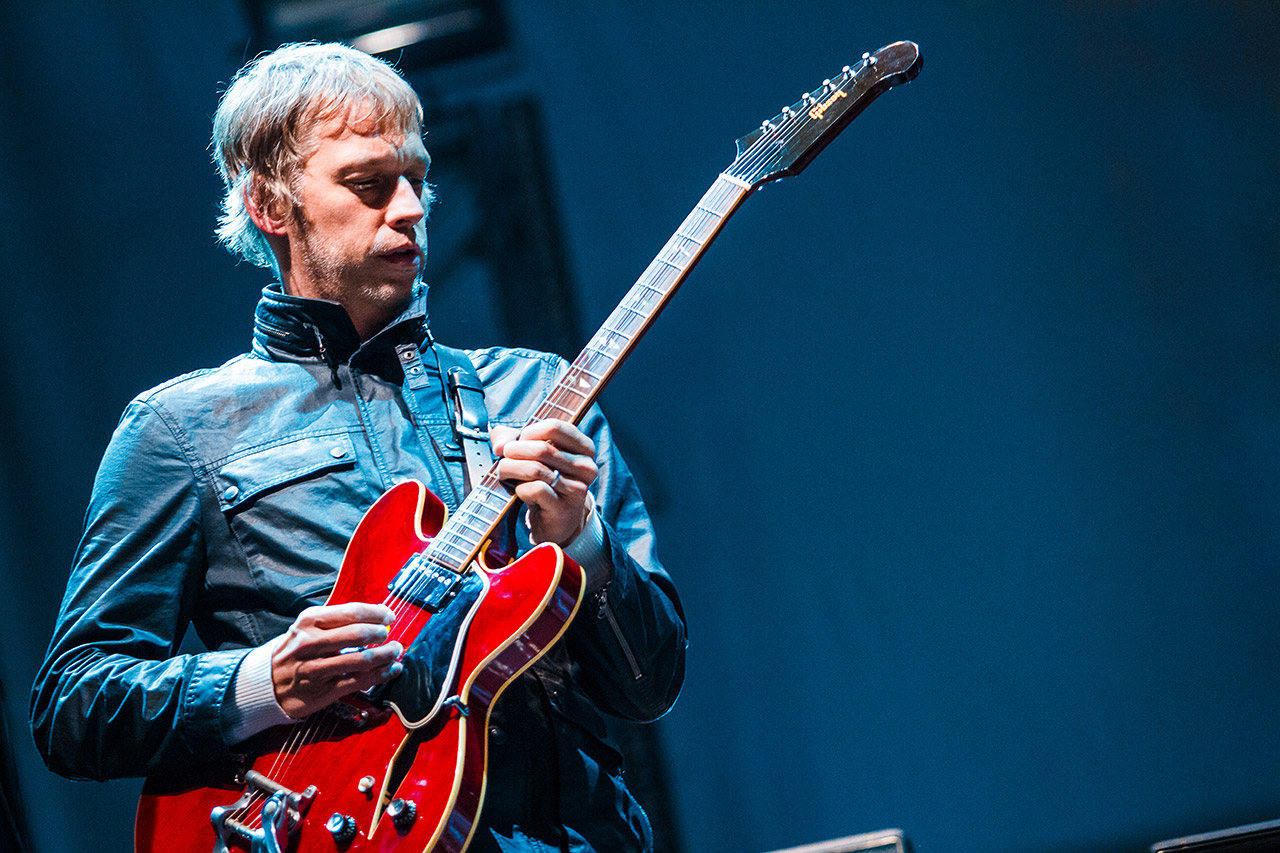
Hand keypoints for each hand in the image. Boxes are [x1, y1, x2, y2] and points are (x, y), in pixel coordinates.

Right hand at [271, 602, 403, 718]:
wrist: (266, 682)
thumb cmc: (294, 650)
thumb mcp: (306, 627)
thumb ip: (336, 620)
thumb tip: (374, 615)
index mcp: (309, 621)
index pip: (352, 612)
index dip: (377, 613)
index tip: (389, 616)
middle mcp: (311, 642)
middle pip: (358, 634)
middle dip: (382, 634)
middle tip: (391, 636)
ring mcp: (316, 668)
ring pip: (362, 660)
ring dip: (386, 655)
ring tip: (395, 652)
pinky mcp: (323, 690)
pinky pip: (359, 681)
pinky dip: (381, 675)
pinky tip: (390, 670)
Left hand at [491, 418, 597, 545]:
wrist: (556, 521)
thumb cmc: (544, 480)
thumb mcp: (531, 453)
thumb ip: (511, 438)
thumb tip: (500, 445)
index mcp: (584, 448)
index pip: (555, 427)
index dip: (529, 432)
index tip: (517, 441)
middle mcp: (586, 467)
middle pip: (541, 448)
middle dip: (513, 451)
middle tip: (503, 459)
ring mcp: (577, 489)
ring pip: (535, 469)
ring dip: (511, 469)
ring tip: (504, 473)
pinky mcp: (564, 508)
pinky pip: (534, 489)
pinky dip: (519, 489)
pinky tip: (520, 492)